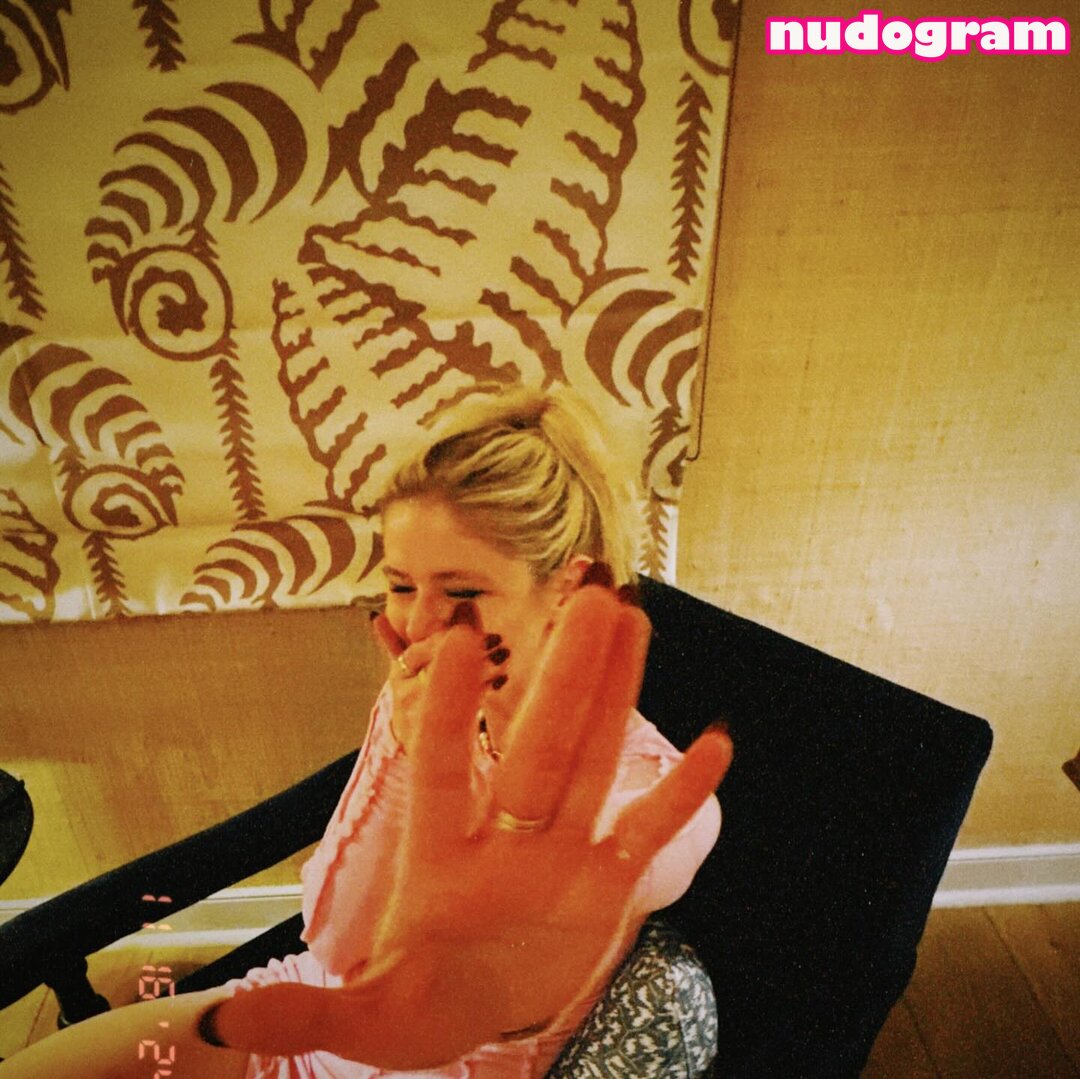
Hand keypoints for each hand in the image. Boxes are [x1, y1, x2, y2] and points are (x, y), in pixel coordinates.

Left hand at [202, 584, 731, 1068]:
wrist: (472, 1014)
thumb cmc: (415, 1003)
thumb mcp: (366, 1023)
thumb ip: (310, 1015)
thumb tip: (222, 1026)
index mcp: (443, 859)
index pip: (445, 770)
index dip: (450, 711)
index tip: (453, 638)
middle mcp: (507, 840)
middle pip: (541, 748)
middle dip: (564, 675)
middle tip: (590, 597)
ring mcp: (561, 856)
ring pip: (593, 763)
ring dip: (615, 696)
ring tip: (633, 622)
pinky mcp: (604, 885)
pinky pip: (646, 832)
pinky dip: (680, 797)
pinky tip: (714, 743)